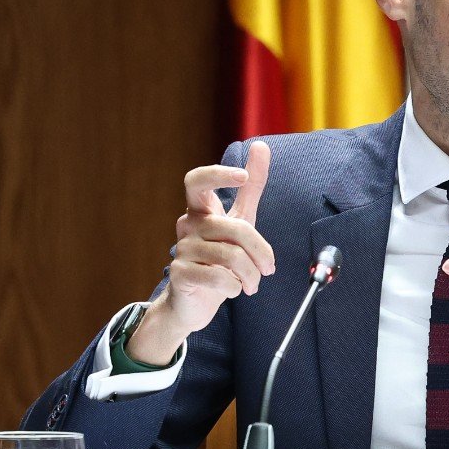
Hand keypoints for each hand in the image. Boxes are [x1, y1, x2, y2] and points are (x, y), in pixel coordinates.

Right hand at [129, 141, 275, 362]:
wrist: (196, 303)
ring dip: (250, 275)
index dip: (218, 174)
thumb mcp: (240, 221)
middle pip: (234, 227)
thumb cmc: (220, 259)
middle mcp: (188, 226)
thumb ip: (251, 188)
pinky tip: (233, 290)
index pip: (197, 181)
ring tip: (251, 285)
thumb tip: (261, 145)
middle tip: (269, 268)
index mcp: (201, 210)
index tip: (243, 175)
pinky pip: (217, 278)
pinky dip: (233, 287)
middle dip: (260, 250)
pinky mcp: (179, 274)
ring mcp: (181, 250)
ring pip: (230, 256)